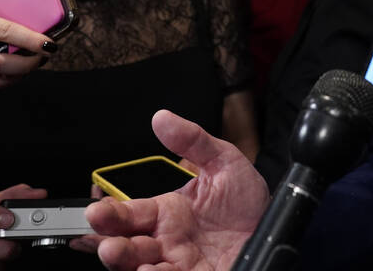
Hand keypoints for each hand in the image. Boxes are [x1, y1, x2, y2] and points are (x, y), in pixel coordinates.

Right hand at [88, 110, 269, 270]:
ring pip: (139, 266)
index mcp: (167, 212)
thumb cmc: (247, 200)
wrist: (275, 227)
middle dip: (110, 242)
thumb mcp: (224, 162)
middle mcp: (167, 240)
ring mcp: (177, 263)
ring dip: (124, 262)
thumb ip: (194, 140)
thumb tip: (162, 117)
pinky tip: (151, 269)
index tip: (97, 212)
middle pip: (127, 244)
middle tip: (105, 239)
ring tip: (116, 253)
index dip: (109, 214)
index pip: (128, 214)